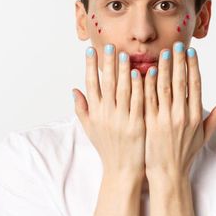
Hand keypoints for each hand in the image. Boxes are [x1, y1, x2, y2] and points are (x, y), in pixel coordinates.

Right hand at [72, 44, 145, 176]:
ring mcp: (122, 119)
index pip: (91, 84)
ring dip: (124, 70)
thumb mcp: (90, 128)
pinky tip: (141, 73)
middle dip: (108, 62)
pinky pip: (139, 101)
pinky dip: (140, 86)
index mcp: (95, 113)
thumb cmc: (107, 148)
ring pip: (123, 89)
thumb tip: (74, 89)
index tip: (91, 50)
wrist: (122, 170)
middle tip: (110, 45)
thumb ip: (82, 108)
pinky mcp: (137, 124)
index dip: (90, 66)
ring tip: (125, 54)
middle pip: (107, 83)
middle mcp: (106, 114)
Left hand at [143, 41, 215, 177]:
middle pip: (180, 83)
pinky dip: (146, 84)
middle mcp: (181, 116)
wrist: (168, 173)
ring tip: (161, 53)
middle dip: (178, 62)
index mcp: (195, 116)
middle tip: (175, 45)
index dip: (192, 67)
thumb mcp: (203, 135)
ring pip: (163, 88)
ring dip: (163, 68)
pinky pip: (147, 100)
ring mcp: (165, 120)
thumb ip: (215, 117)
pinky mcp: (150, 124)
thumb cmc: (185, 154)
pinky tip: (144, 71)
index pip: (194, 85)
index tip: (190, 52)